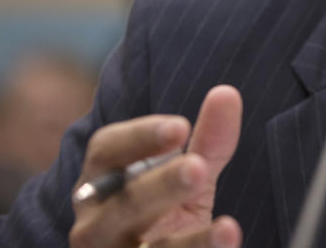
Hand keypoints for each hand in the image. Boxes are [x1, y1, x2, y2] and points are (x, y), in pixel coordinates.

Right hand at [70, 85, 242, 247]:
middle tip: (199, 168)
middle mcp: (96, 223)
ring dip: (189, 242)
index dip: (141, 137)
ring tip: (228, 229)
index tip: (181, 127)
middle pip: (126, 203)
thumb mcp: (187, 174)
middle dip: (162, 185)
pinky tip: (227, 243)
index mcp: (102, 181)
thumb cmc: (163, 209)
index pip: (108, 151)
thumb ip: (208, 139)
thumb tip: (227, 93)